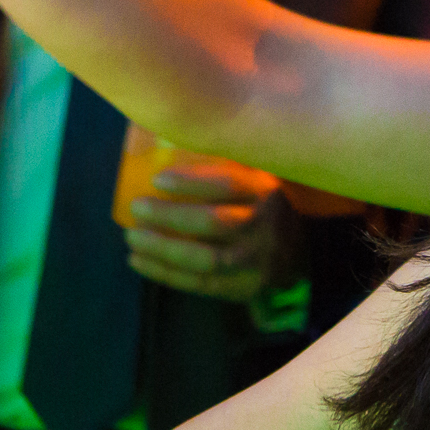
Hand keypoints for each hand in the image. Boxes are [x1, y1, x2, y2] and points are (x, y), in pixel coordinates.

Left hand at [122, 155, 303, 301]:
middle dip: (169, 216)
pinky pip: (199, 283)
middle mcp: (262, 227)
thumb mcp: (257, 179)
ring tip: (132, 237)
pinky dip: (164, 273)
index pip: (227, 185)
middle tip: (137, 207)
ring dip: (162, 250)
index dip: (191, 182)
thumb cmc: (260, 207)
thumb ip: (226, 164)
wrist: (296, 255)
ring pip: (204, 259)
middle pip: (212, 223)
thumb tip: (167, 141)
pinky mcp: (240, 287)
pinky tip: (138, 261)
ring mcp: (253, 262)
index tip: (157, 179)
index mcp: (264, 192)